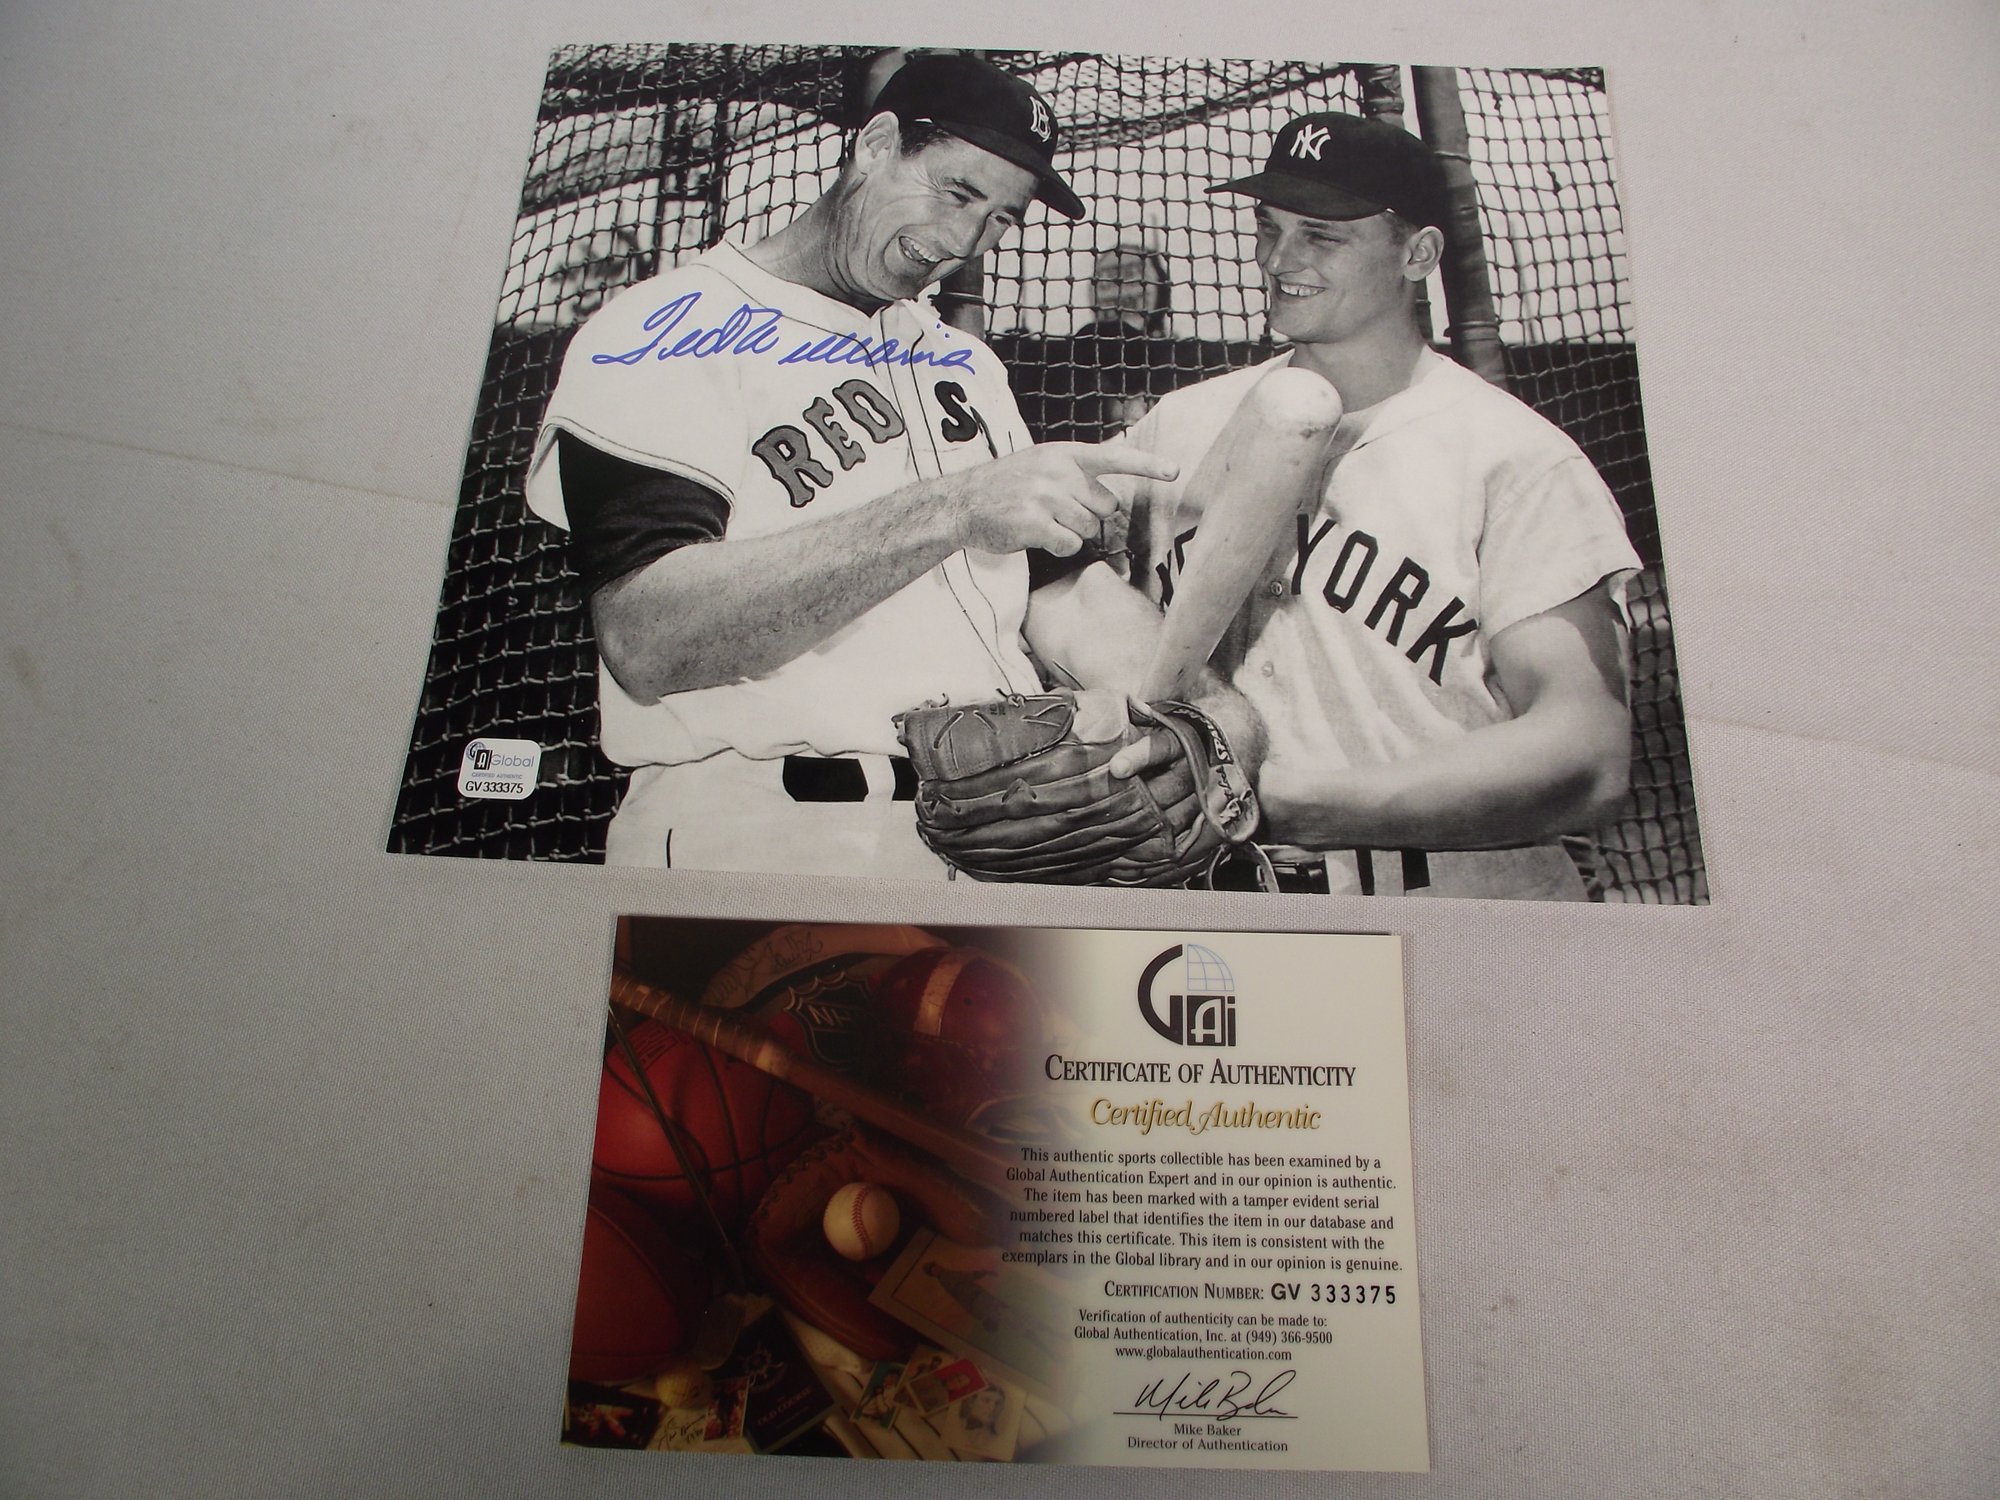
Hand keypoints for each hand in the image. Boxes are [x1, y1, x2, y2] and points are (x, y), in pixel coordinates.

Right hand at [951, 441, 1177, 556]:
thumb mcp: (1039, 464)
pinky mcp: (1035, 523)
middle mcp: (1057, 472)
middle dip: (1088, 517)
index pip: (1113, 457)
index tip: (1174, 471)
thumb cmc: (1004, 487)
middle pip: (1105, 507)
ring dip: (1070, 534)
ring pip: (1088, 529)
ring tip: (1042, 523)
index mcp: (1063, 454)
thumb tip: (1111, 501)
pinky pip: (1069, 545)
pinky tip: (1036, 537)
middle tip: (1059, 514)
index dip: (1147, 465)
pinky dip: (1057, 548)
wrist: (961, 503)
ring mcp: (1046, 497)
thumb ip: (1073, 474)